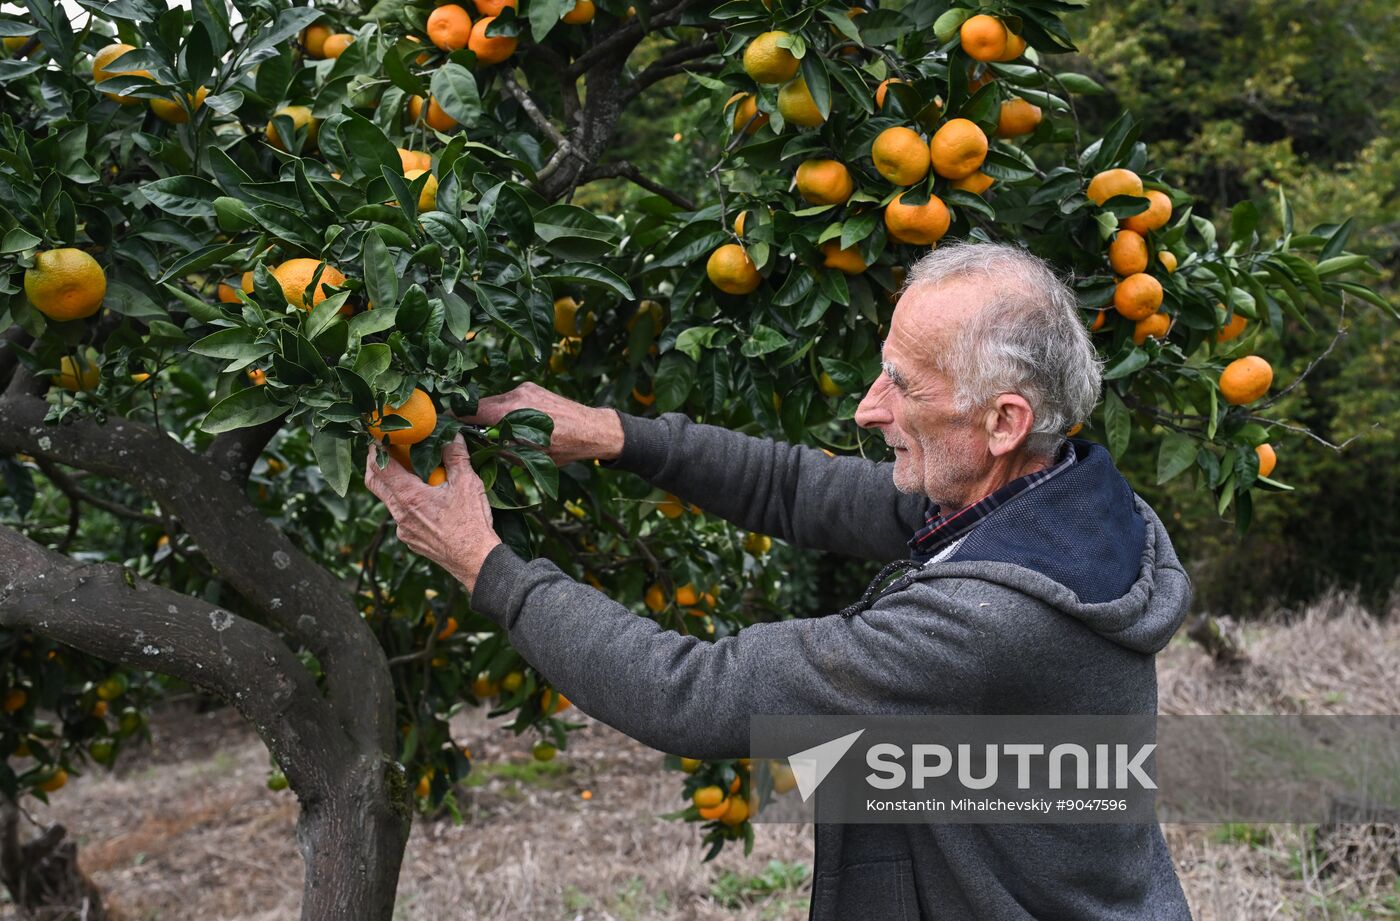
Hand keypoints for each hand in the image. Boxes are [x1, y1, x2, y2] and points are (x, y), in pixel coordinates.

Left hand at [363, 434, 500, 591]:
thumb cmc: (471, 524)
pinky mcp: (411, 540)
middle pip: (375, 484)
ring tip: (409, 473)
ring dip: (393, 484)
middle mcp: (399, 514)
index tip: (379, 437)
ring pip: (389, 501)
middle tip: (382, 451)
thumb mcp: (467, 483)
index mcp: (409, 497)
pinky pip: (401, 517)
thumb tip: (451, 435)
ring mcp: (403, 529)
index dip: (376, 449)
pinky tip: (425, 500)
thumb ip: (456, 456)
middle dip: (375, 465)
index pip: (380, 467)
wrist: (475, 561)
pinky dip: (407, 503)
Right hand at [456, 381, 623, 466]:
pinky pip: (510, 398)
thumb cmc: (563, 449)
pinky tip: (513, 424)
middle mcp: (514, 395)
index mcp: (510, 412)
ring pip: (495, 402)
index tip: (442, 425)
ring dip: (491, 416)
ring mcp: (524, 388)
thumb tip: (475, 447)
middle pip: (481, 405)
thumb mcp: (526, 457)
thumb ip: (497, 449)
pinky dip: (505, 410)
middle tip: (465, 434)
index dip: (454, 419)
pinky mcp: (532, 387)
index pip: (471, 412)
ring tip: (494, 433)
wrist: (593, 429)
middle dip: (472, 419)